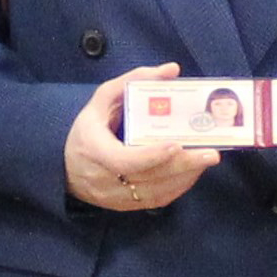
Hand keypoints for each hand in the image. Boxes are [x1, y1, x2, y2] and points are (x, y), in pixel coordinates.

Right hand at [63, 62, 219, 210]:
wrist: (65, 167)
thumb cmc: (89, 127)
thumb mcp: (104, 98)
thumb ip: (134, 81)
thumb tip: (171, 70)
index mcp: (94, 149)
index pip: (123, 161)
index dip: (150, 156)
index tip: (176, 145)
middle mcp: (104, 178)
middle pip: (147, 178)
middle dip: (182, 166)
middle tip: (211, 153)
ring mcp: (115, 197)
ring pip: (155, 193)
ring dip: (185, 177)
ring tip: (207, 159)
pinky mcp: (125, 206)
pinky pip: (156, 201)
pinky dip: (178, 187)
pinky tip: (193, 172)